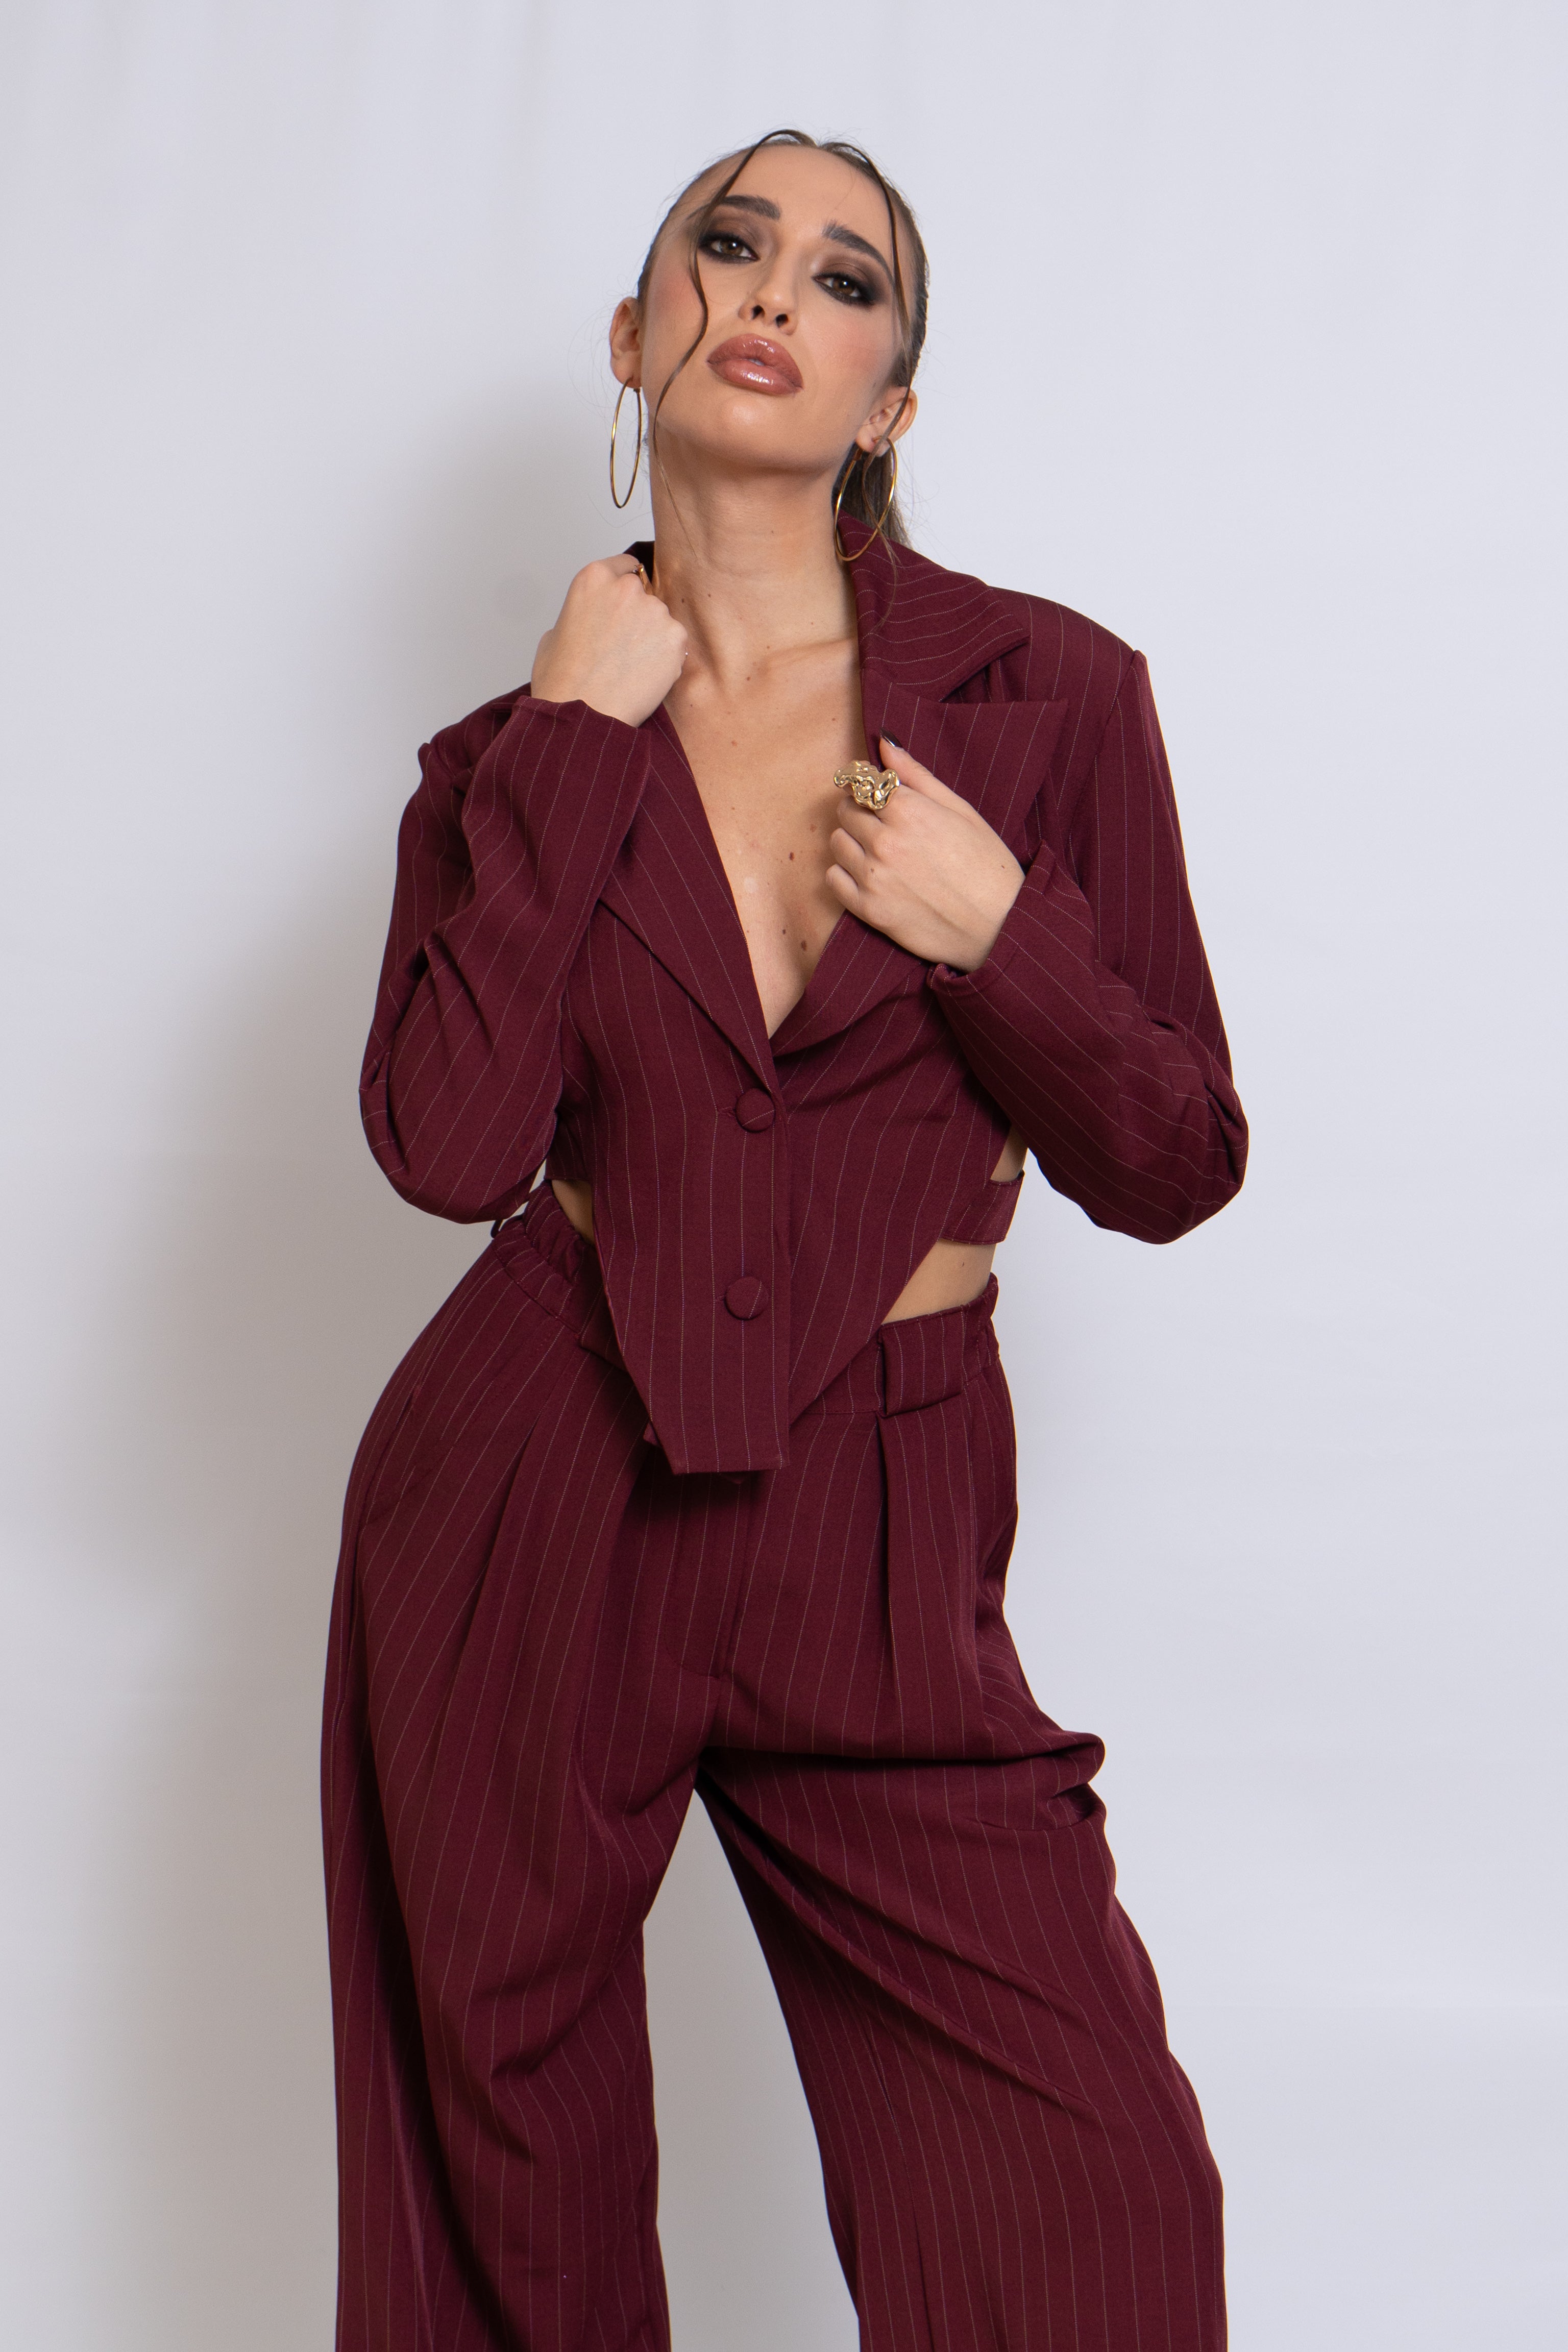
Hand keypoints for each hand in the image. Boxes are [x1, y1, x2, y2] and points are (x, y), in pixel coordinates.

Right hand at [529, 555, 687, 725]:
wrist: (583, 716)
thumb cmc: (564, 682)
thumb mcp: (554, 634)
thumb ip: (580, 614)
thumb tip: (592, 620)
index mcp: (593, 578)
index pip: (624, 566)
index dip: (626, 586)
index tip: (628, 600)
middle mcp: (626, 588)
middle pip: (644, 595)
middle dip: (638, 617)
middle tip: (623, 648)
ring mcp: (654, 611)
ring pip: (661, 620)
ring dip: (653, 639)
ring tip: (631, 668)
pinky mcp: (675, 637)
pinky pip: (675, 644)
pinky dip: (667, 659)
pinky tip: (645, 676)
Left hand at [825, 737, 1024, 970]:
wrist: (1000, 927)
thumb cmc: (987, 865)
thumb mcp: (960, 810)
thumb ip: (917, 776)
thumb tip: (884, 742)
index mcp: (909, 810)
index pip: (864, 784)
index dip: (872, 788)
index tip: (881, 796)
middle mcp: (885, 841)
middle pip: (847, 810)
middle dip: (861, 812)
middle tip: (884, 825)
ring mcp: (874, 877)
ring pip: (837, 842)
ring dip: (851, 841)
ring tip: (879, 852)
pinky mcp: (869, 910)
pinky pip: (833, 880)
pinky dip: (844, 873)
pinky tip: (870, 875)